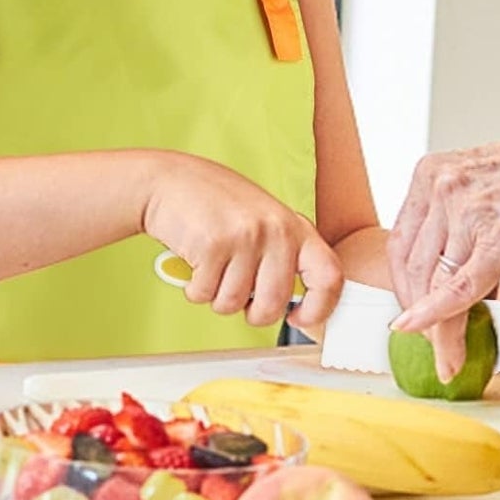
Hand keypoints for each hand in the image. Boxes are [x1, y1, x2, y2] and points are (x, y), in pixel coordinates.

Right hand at [143, 153, 343, 331]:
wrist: (169, 180)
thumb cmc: (216, 204)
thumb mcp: (264, 220)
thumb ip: (283, 254)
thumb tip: (298, 304)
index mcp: (295, 227)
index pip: (330, 277)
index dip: (319, 309)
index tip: (299, 319)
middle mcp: (276, 231)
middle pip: (274, 304)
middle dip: (252, 313)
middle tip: (238, 295)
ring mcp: (246, 237)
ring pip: (234, 304)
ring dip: (216, 297)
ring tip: (212, 267)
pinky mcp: (213, 245)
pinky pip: (204, 294)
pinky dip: (194, 288)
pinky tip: (195, 262)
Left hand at [388, 118, 499, 358]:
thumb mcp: (488, 175)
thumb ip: (465, 202)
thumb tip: (460, 237)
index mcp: (434, 171)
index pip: (402, 240)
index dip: (404, 282)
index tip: (411, 304)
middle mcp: (442, 188)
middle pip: (411, 265)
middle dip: (416, 308)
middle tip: (428, 337)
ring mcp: (467, 213)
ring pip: (434, 285)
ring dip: (437, 330)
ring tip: (448, 355)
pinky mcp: (497, 241)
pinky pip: (460, 292)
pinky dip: (445, 325)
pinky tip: (445, 351)